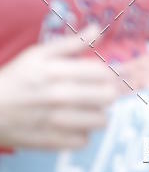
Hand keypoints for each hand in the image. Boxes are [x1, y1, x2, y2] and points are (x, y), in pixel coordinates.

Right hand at [0, 26, 121, 149]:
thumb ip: (72, 42)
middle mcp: (60, 98)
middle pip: (107, 97)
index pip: (103, 72)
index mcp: (59, 72)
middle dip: (108, 91)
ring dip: (99, 113)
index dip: (110, 71)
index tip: (106, 73)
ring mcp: (57, 122)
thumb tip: (97, 30)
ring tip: (89, 107)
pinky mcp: (51, 142)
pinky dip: (84, 132)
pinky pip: (83, 141)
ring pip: (100, 121)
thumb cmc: (16, 77)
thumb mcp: (39, 53)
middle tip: (99, 90)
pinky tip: (76, 123)